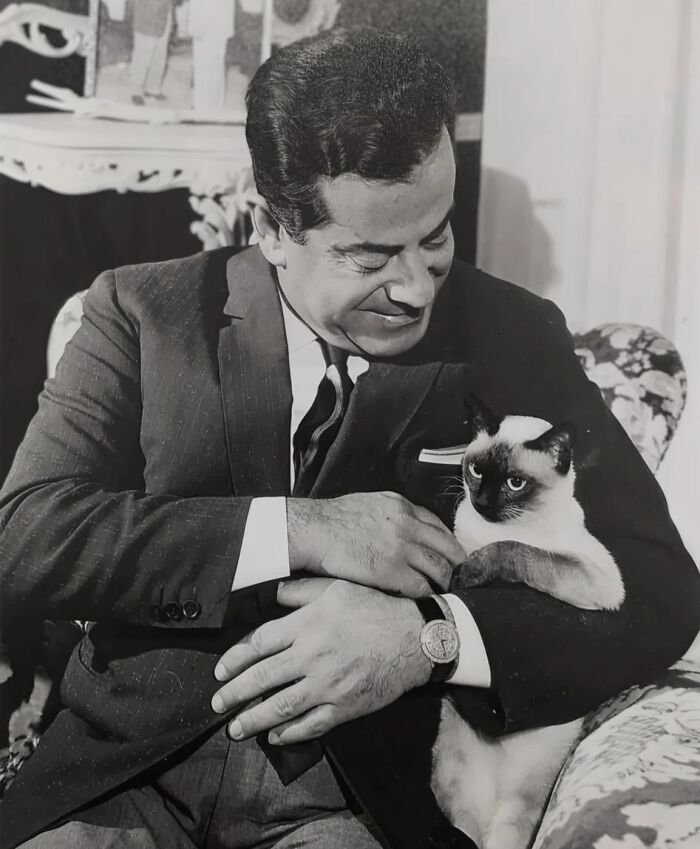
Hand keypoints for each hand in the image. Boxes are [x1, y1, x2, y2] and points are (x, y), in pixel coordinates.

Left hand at [211, 578, 430, 744]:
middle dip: (234, 693)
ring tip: (235, 728)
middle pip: (263, 678)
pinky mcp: (345, 706)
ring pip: (281, 706)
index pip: (259, 644)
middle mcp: (312, 656)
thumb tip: (270, 592)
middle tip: (216, 703)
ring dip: (253, 719)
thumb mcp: (336, 588)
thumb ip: (299, 591)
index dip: (235, 659)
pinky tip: (275, 735)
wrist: (415, 637)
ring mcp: (328, 685)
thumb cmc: (375, 607)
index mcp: (307, 625)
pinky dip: (289, 733)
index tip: (220, 670)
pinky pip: (311, 725)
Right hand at [287, 492, 464, 596]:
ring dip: (446, 583)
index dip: (448, 543)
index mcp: (402, 506)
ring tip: (448, 593)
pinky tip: (427, 602)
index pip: (438, 525)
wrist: (313, 530)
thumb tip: (399, 526)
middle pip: (447, 547)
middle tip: (461, 577)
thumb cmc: (332, 519)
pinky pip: (421, 587)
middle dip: (457, 564)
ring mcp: (402, 548)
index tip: (452, 554)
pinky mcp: (392, 571)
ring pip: (439, 569)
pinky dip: (427, 596)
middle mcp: (408, 525)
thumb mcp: (369, 503)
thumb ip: (390, 514)